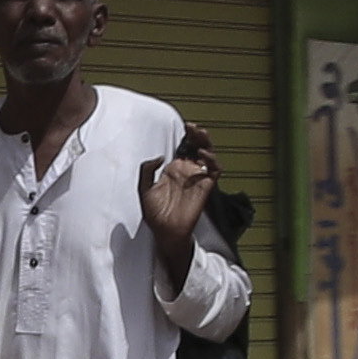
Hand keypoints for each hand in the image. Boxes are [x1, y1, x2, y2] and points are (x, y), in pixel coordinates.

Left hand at [141, 133, 216, 252]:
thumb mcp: (144, 189)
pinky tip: (202, 154)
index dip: (185, 136)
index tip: (183, 126)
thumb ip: (147, 170)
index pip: (182, 147)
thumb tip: (160, 157)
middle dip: (196, 135)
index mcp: (172, 170)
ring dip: (206, 143)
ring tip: (200, 133)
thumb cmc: (155, 214)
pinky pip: (214, 170)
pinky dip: (212, 160)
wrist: (165, 232)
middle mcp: (186, 172)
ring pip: (207, 155)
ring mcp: (196, 178)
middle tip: (192, 127)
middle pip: (196, 147)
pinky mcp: (205, 187)